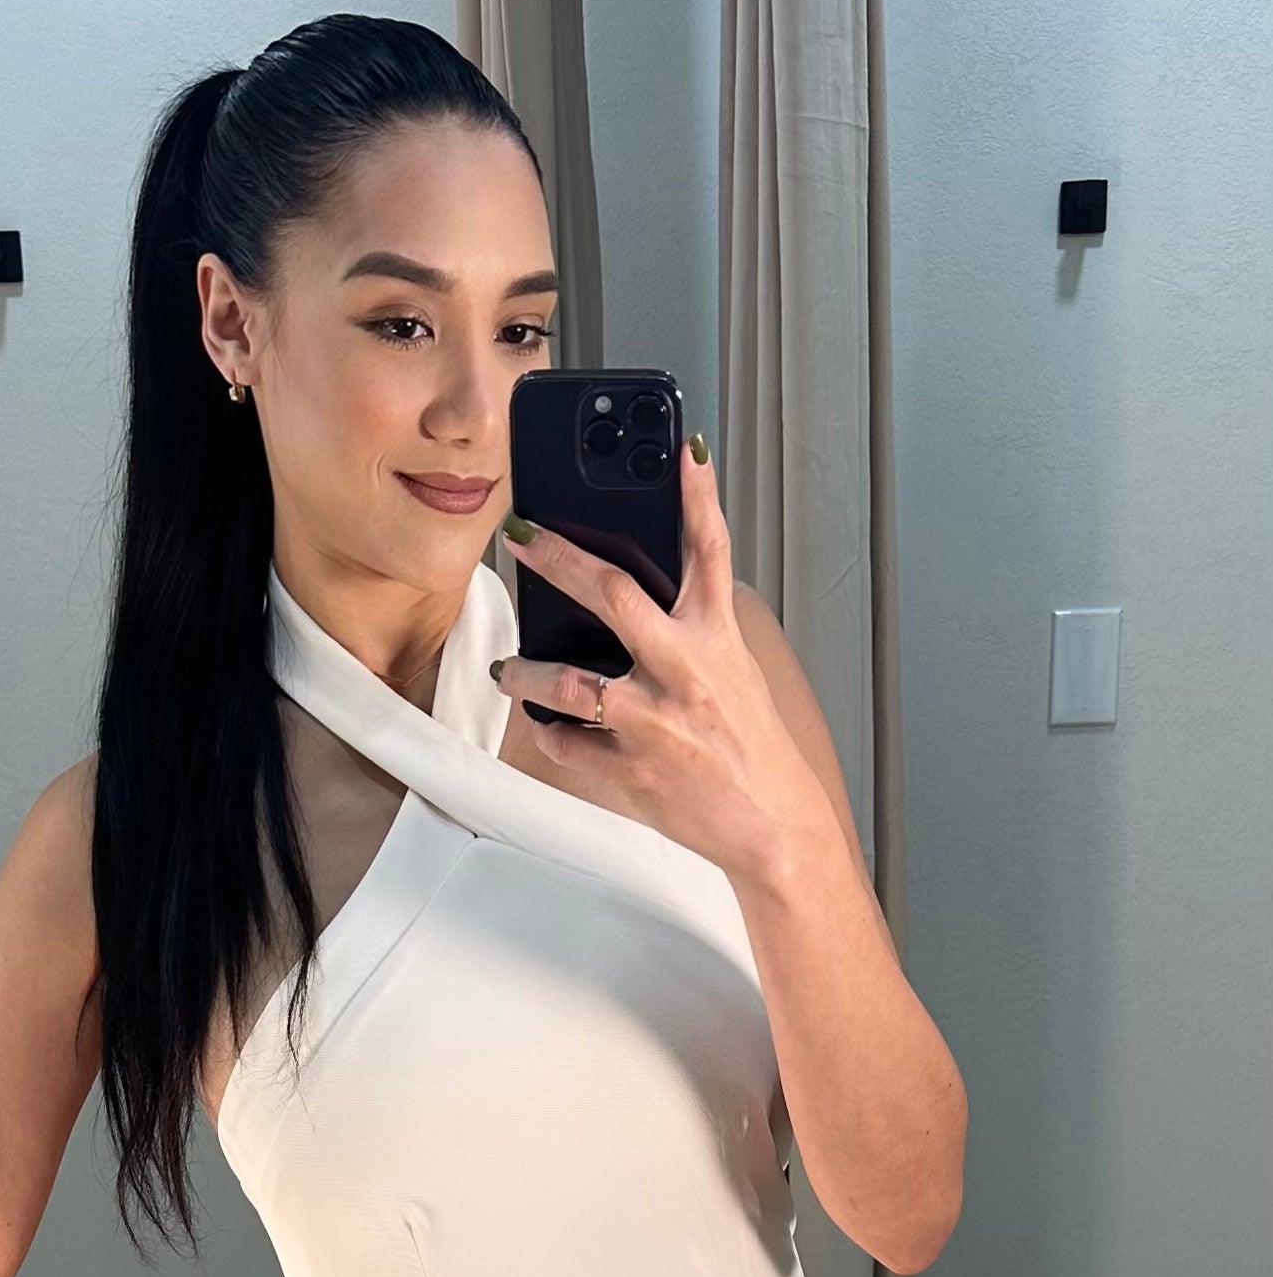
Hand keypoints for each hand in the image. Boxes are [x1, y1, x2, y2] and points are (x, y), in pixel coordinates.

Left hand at [493, 436, 829, 888]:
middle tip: (520, 536)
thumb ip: (688, 633)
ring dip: (526, 671)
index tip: (683, 449)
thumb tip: (628, 605)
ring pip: (571, 682)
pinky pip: (569, 745)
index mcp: (716, 640)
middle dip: (559, 558)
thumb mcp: (733, 675)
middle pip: (614, 594)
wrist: (773, 828)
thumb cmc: (749, 750)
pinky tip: (545, 726)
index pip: (709, 551)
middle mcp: (685, 671)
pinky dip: (551, 735)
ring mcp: (656, 721)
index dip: (699, 494)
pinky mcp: (633, 769)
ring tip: (505, 668)